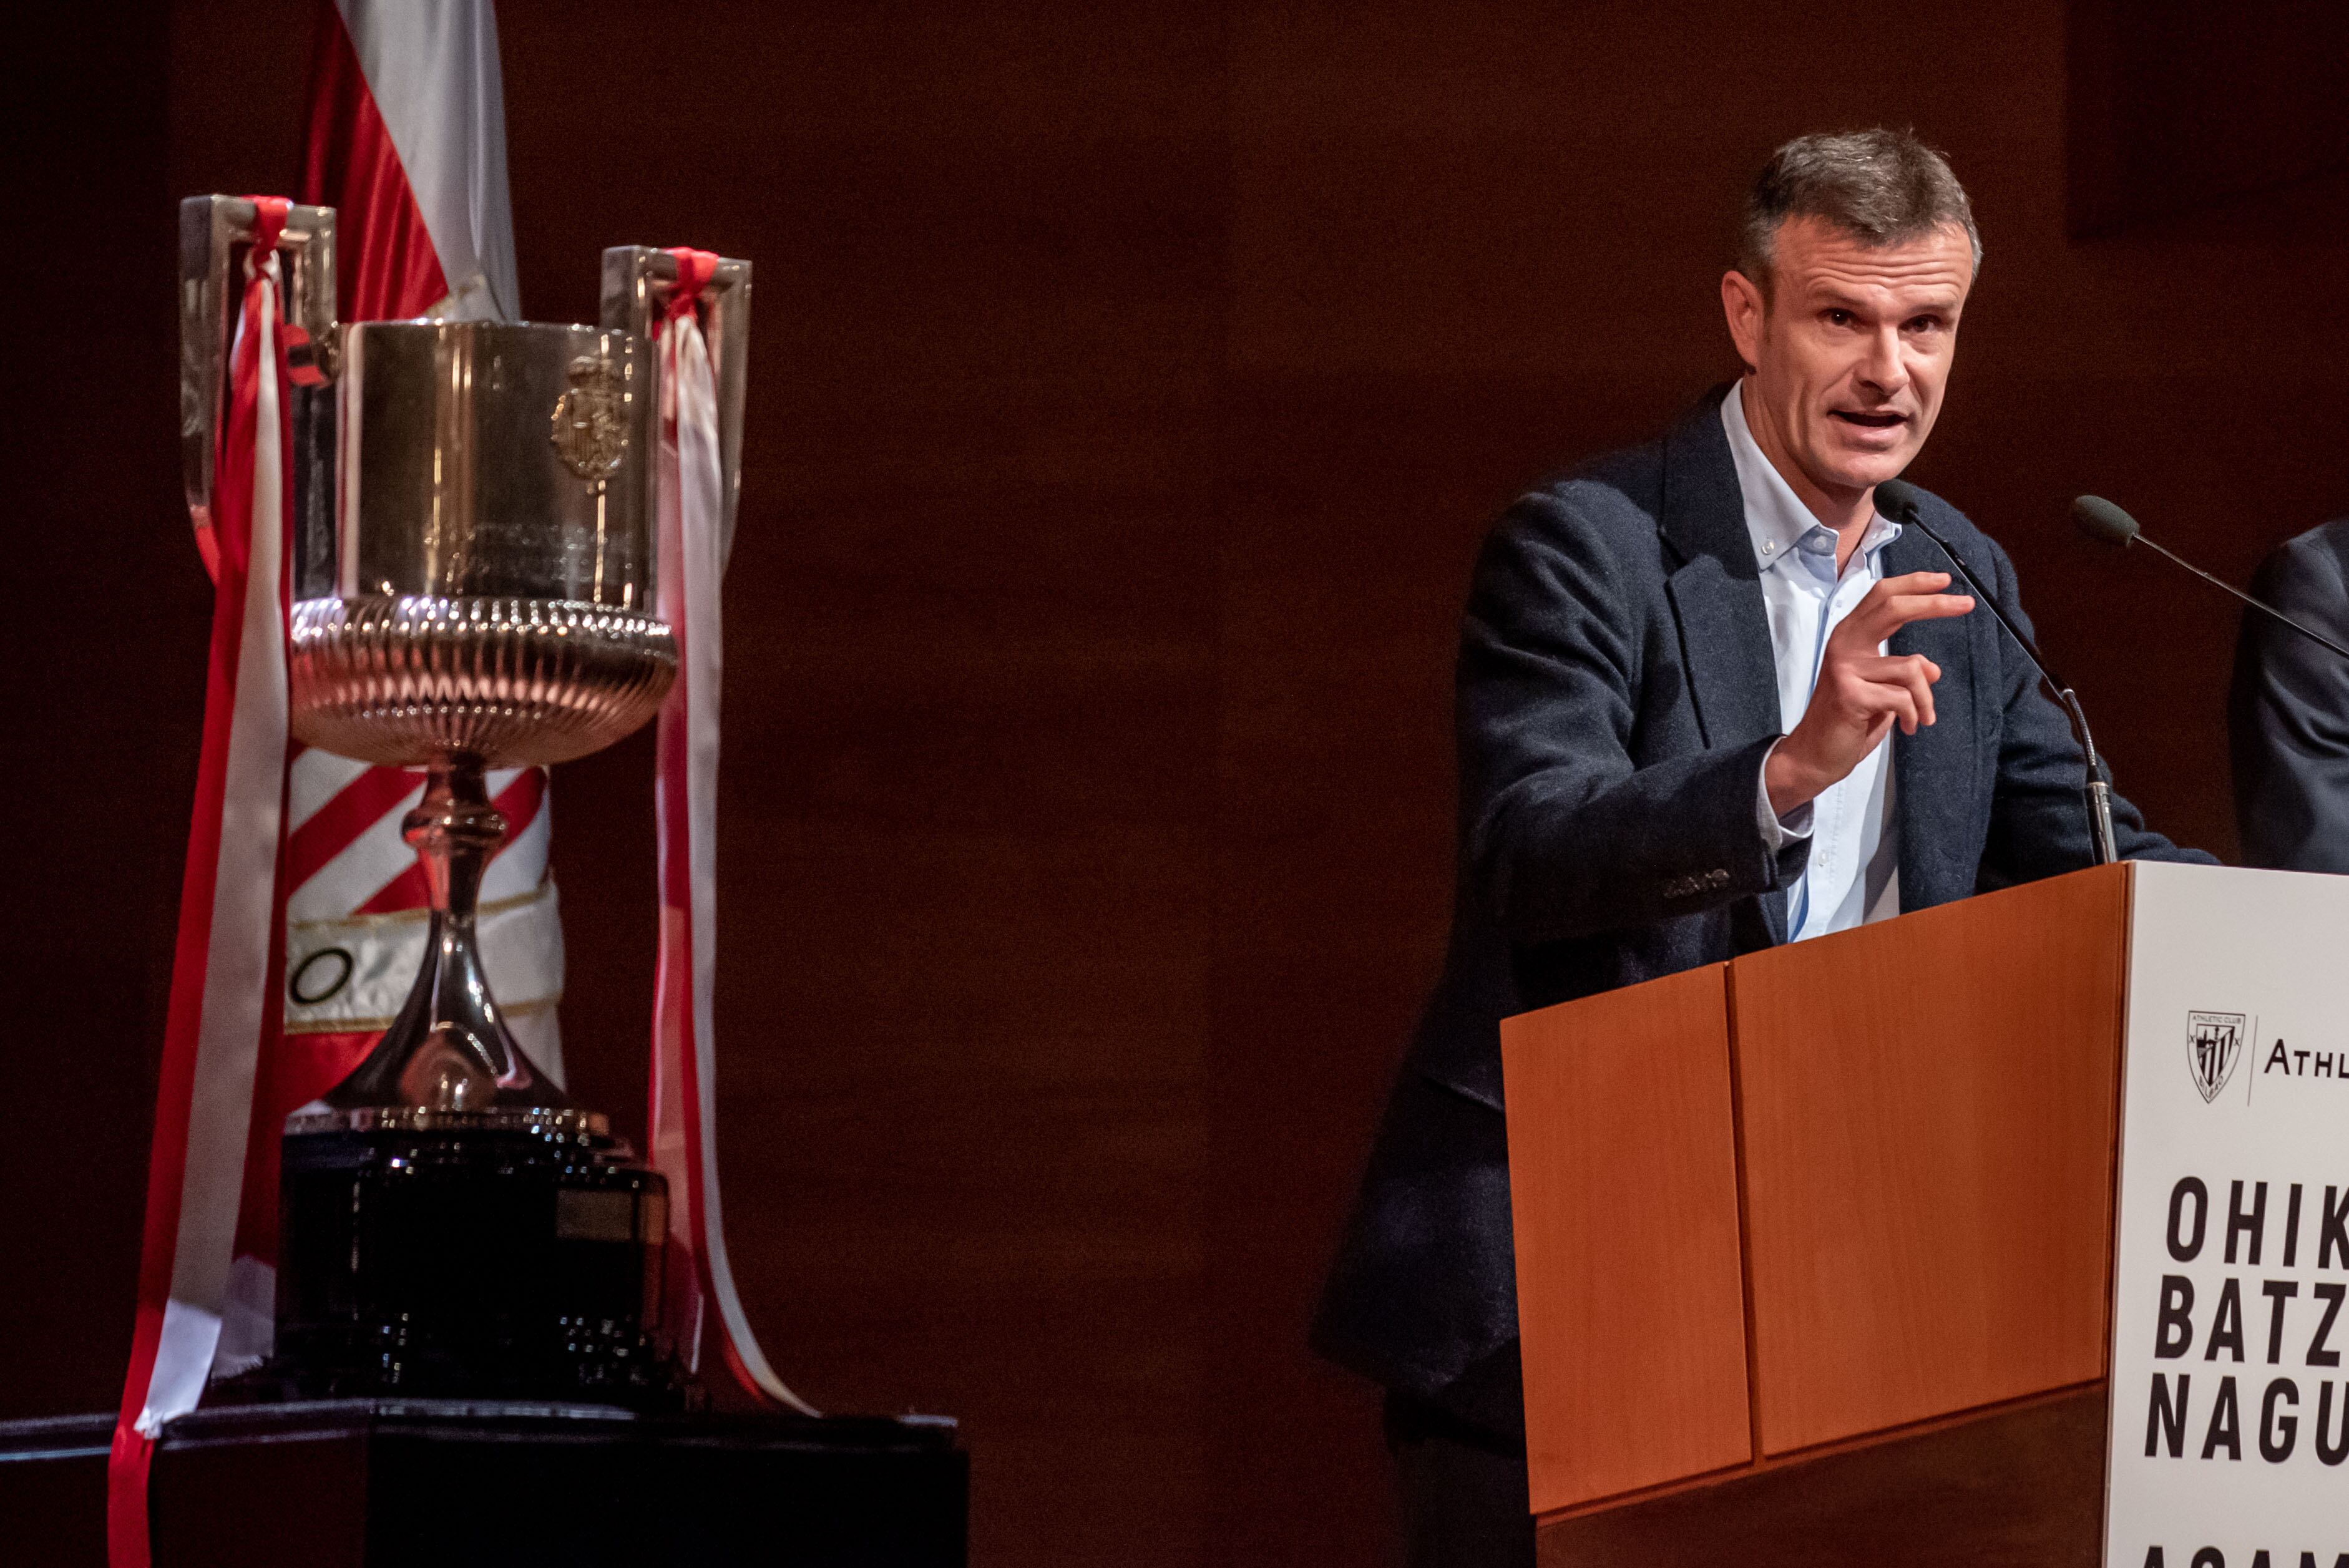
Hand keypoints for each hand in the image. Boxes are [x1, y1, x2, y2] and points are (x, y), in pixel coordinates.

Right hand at [1765, 571, 1974, 816]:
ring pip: (1912, 668)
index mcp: (1849, 638)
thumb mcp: (1880, 692)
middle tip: (1967, 605)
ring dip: (1927, 699)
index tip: (1945, 581)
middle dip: (1934, 604)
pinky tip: (1910, 727)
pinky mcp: (1851, 695)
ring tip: (1925, 718)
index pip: (1881, 597)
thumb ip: (1901, 674)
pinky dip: (1914, 715)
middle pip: (1893, 607)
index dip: (1914, 584)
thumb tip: (1934, 670)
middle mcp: (1843, 645)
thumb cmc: (1846, 723)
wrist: (1813, 757)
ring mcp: (1845, 669)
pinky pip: (1903, 698)